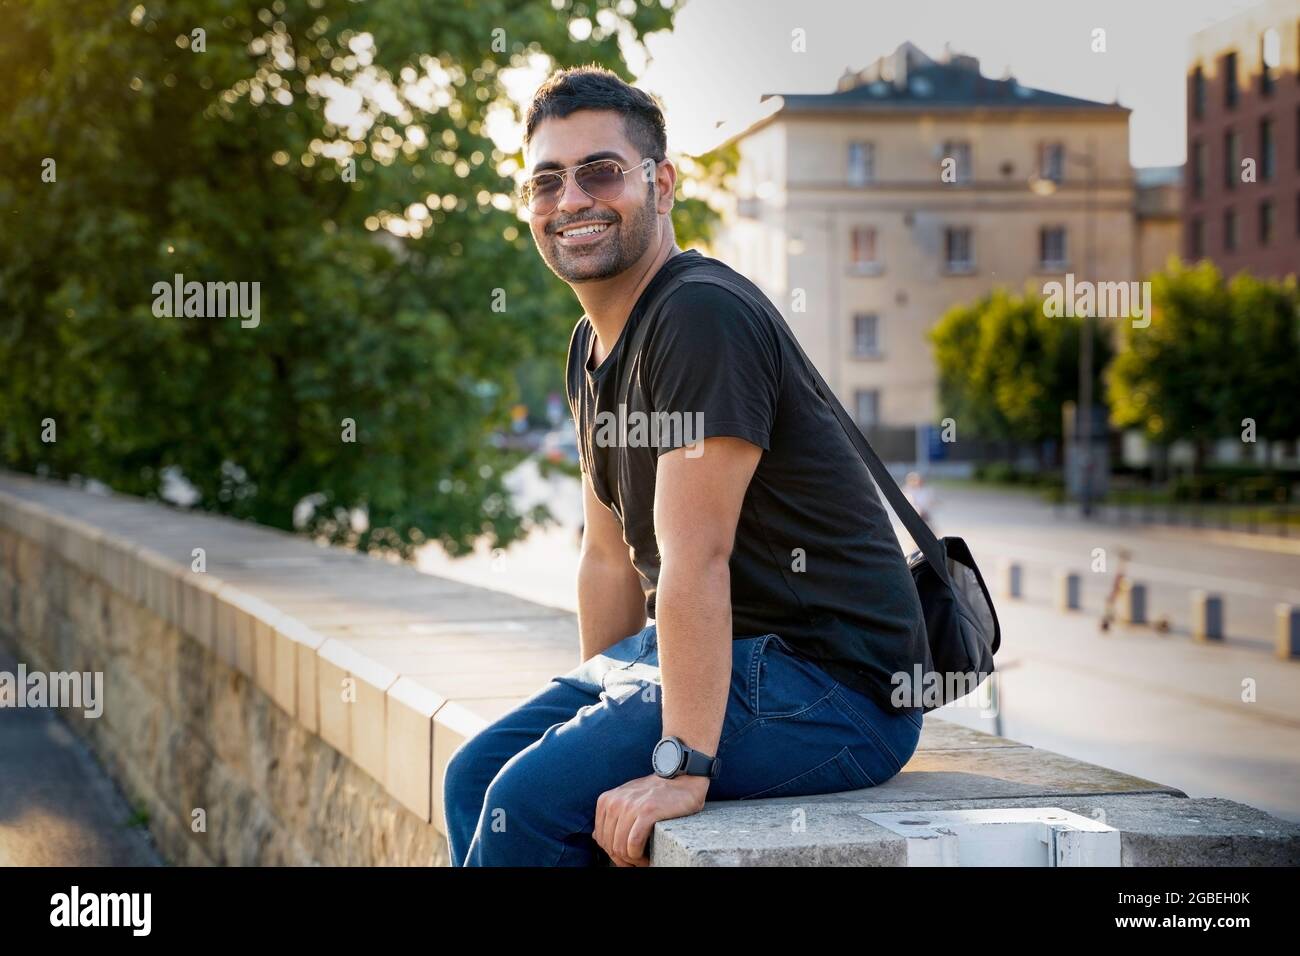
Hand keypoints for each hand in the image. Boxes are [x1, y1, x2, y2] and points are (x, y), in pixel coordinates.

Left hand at [593, 773, 709, 865]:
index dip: (612, 853)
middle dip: (622, 859)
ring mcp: (631, 806)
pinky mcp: (647, 812)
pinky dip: (639, 857)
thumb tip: (595, 836)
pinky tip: (648, 857)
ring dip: (632, 860)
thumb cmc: (656, 793)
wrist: (682, 781)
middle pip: (610, 845)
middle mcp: (615, 802)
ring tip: (643, 860)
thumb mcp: (627, 799)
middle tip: (636, 862)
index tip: (626, 857)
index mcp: (607, 800)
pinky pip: (634, 844)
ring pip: (621, 847)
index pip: (600, 838)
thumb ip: (611, 816)